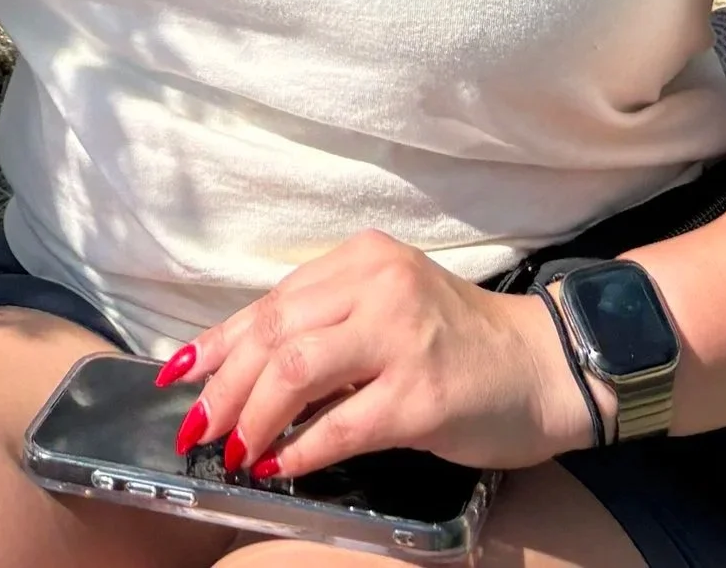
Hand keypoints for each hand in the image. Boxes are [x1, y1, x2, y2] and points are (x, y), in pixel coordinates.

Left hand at [157, 231, 598, 481]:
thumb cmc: (460, 343)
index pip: (272, 300)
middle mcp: (379, 286)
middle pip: (274, 332)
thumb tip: (247, 371)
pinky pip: (343, 425)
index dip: (219, 342)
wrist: (543, 367)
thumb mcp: (389, 309)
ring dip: (254, 417)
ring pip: (297, 369)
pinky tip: (283, 466)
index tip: (182, 376)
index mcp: (364, 259)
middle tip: (200, 428)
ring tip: (235, 450)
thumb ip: (330, 324)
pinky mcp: (422, 396)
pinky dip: (302, 448)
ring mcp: (401, 338)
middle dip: (225, 385)